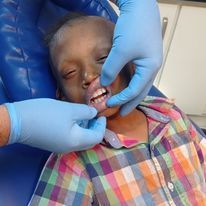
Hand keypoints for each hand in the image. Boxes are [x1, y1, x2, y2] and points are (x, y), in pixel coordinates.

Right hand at [5, 99, 105, 152]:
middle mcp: (70, 148)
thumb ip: (86, 112)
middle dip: (95, 127)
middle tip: (94, 115)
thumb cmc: (47, 114)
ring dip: (85, 128)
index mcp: (76, 141)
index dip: (102, 125)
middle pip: (89, 140)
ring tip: (84, 114)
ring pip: (80, 139)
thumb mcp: (70, 110)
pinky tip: (73, 119)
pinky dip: (76, 129)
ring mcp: (60, 147)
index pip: (97, 137)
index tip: (101, 114)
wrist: (18, 122)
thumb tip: (94, 113)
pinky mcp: (53, 143)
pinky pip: (71, 138)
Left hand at [101, 0, 162, 114]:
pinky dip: (131, 83)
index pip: (135, 91)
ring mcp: (149, 62)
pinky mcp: (144, 56)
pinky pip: (138, 75)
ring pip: (140, 84)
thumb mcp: (120, 51)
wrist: (140, 6)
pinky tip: (125, 86)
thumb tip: (102, 83)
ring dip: (132, 94)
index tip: (109, 105)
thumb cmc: (133, 28)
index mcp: (150, 69)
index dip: (122, 99)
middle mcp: (152, 68)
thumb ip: (111, 69)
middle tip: (122, 113)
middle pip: (141, 91)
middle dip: (131, 103)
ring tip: (123, 103)